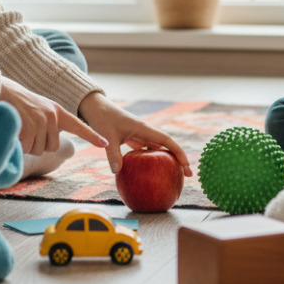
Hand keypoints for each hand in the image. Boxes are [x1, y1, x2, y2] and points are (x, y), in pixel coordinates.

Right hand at [0, 77, 107, 155]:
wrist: (0, 91)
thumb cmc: (18, 105)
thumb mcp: (39, 110)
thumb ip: (49, 123)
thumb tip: (53, 146)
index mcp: (57, 111)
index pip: (78, 126)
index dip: (91, 136)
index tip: (105, 143)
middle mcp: (52, 116)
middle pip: (52, 147)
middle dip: (39, 145)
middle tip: (27, 130)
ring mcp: (41, 120)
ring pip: (38, 149)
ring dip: (27, 145)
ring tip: (20, 128)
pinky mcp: (29, 126)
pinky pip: (27, 148)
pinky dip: (19, 146)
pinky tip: (14, 132)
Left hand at [77, 92, 193, 176]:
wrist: (95, 107)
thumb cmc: (102, 119)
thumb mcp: (107, 137)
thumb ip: (112, 154)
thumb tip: (116, 173)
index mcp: (143, 128)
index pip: (166, 140)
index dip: (178, 152)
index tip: (186, 165)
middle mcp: (145, 131)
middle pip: (168, 145)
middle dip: (180, 159)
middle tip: (189, 176)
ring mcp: (140, 134)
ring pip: (160, 148)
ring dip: (169, 160)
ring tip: (177, 175)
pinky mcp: (134, 138)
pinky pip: (148, 151)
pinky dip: (155, 160)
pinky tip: (155, 171)